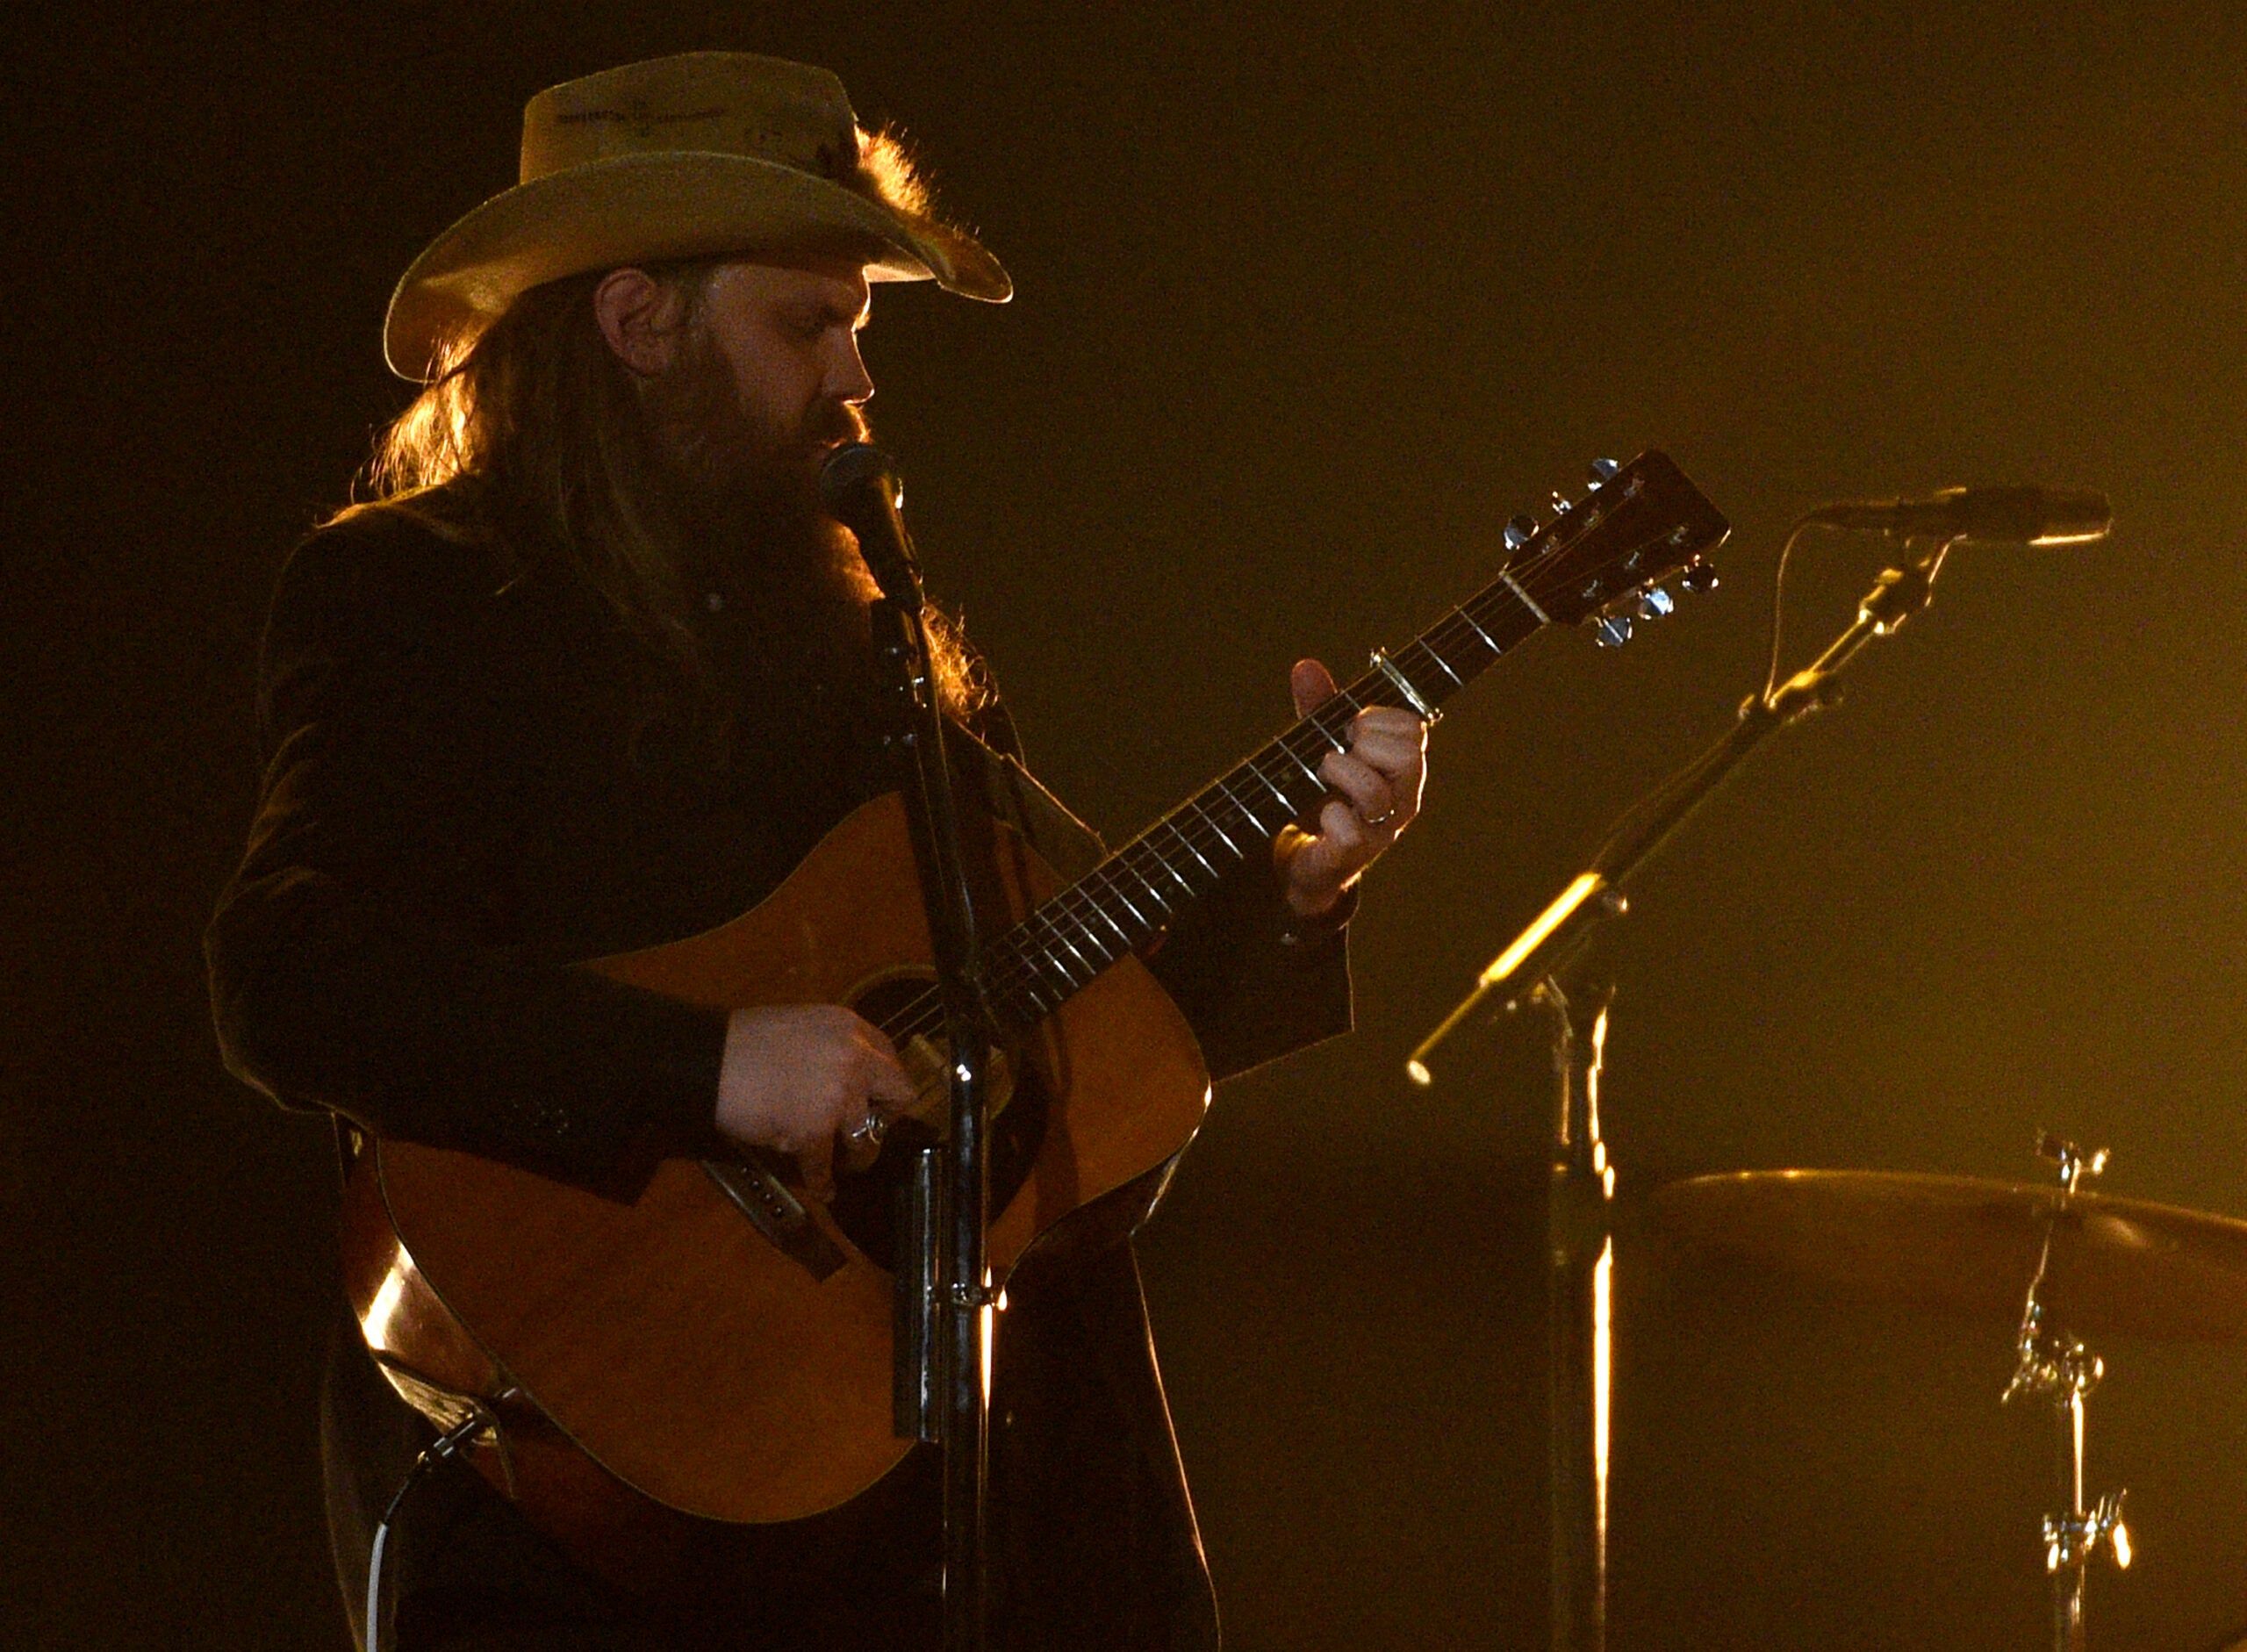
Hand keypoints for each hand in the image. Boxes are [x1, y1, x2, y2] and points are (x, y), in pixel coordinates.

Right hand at [716, 1005, 919, 1199]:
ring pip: (867, 1138)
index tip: (876, 1098)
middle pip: (898, 1094)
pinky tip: (822, 1188)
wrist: (707, 1062)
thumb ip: (830, 1048)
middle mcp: (854, 1059)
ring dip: (858, 1154)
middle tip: (870, 1128)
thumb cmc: (743, 1042)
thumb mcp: (801, 1027)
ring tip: (848, 1162)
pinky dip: (822, 1182)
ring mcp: (837, 1097)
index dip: (883, 1083)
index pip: (889, 1057)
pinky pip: (825, 1166)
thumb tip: (842, 1073)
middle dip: (887, 1117)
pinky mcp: (814, 1131)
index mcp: (849, 1028)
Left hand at [1272, 658, 1427, 917]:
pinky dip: (1329, 818)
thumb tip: (1306, 666)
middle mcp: (1403, 800)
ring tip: (1324, 776)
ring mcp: (1382, 830)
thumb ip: (1319, 709)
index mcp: (1404, 769)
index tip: (1352, 727)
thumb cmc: (1325, 796)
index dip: (1378, 718)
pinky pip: (1348, 832)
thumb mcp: (1322, 744)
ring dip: (1340, 773)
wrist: (1306, 860)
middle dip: (1365, 743)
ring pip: (1375, 793)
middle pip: (1408, 756)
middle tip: (1340, 751)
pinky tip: (1322, 815)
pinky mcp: (1354, 856)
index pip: (1415, 729)